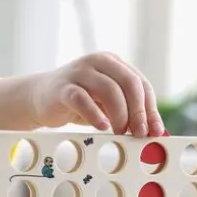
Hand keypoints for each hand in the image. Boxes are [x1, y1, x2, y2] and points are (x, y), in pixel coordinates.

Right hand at [0, 54, 163, 148]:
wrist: (40, 97)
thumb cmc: (80, 102)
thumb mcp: (107, 105)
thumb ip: (129, 113)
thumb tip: (156, 132)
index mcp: (113, 63)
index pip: (140, 83)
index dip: (150, 108)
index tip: (154, 131)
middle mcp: (98, 62)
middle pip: (129, 83)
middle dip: (138, 112)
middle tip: (139, 134)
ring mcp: (80, 72)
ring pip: (110, 90)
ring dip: (120, 116)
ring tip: (120, 133)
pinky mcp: (63, 87)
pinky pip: (83, 100)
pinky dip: (95, 115)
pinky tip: (102, 127)